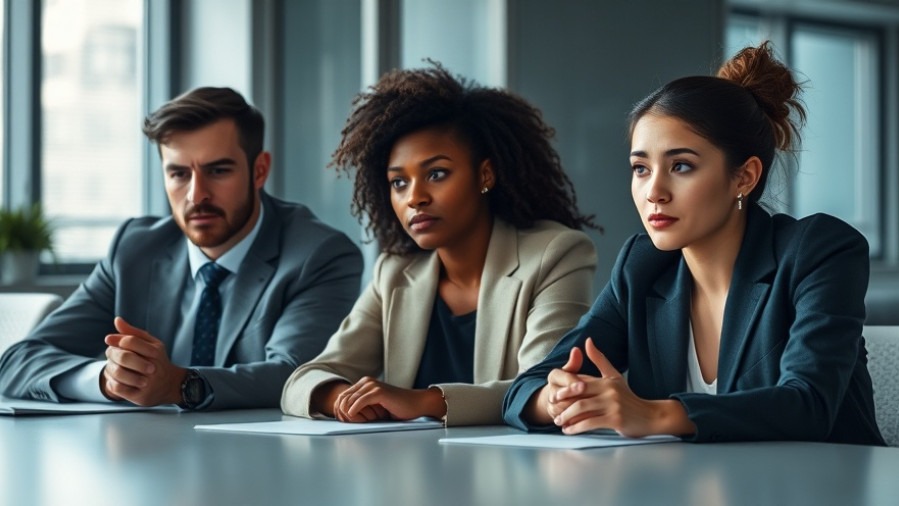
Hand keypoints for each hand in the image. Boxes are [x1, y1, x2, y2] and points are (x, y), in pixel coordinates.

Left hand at [101, 317, 185, 405]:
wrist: (171, 384)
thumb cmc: (157, 361)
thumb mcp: (150, 344)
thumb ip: (133, 333)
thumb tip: (117, 320)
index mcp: (156, 351)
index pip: (131, 341)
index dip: (117, 339)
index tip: (108, 340)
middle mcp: (154, 367)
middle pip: (125, 357)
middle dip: (112, 354)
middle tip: (110, 354)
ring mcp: (148, 383)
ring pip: (119, 373)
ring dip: (110, 369)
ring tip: (112, 367)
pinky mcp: (141, 397)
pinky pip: (118, 388)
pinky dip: (112, 383)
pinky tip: (115, 379)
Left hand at [332, 377, 444, 422]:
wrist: (416, 405)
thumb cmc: (398, 408)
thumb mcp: (375, 407)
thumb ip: (361, 407)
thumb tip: (344, 416)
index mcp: (364, 384)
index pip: (342, 395)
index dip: (338, 409)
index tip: (341, 421)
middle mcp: (367, 382)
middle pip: (343, 397)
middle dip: (340, 411)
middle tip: (344, 423)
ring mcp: (373, 385)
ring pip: (349, 399)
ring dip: (347, 413)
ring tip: (351, 423)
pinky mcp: (379, 392)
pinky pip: (360, 401)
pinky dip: (354, 410)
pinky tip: (352, 416)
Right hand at [544, 346, 589, 419]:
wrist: (564, 400)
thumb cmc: (573, 382)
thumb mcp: (574, 372)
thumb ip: (575, 362)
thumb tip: (576, 349)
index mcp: (554, 375)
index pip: (561, 377)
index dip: (572, 382)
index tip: (582, 385)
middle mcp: (550, 389)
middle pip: (560, 394)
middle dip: (574, 397)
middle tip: (587, 400)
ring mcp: (552, 404)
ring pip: (562, 408)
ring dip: (576, 410)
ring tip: (591, 411)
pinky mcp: (555, 416)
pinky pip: (564, 420)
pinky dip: (575, 421)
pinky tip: (588, 421)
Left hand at [553, 338, 692, 437]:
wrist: (650, 416)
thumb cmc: (629, 398)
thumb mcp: (614, 377)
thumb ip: (600, 360)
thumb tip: (587, 341)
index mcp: (605, 381)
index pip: (579, 384)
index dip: (564, 391)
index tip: (553, 398)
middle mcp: (608, 392)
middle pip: (578, 397)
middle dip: (562, 405)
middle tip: (553, 412)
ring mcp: (612, 406)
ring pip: (582, 410)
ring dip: (567, 418)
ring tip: (559, 423)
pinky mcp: (615, 419)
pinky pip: (591, 423)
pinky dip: (577, 428)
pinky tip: (570, 431)